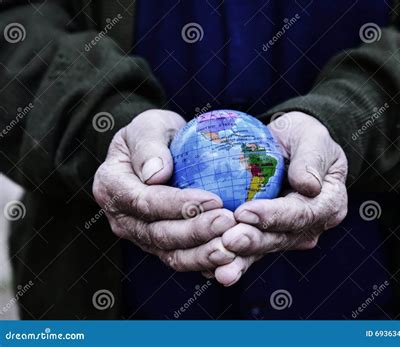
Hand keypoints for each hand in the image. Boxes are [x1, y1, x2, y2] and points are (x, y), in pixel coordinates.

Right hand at [93, 110, 236, 271]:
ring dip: (203, 254)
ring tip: (232, 248)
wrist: (157, 152)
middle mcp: (121, 218)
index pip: (145, 202)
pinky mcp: (159, 246)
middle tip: (229, 222)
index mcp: (112, 186)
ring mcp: (139, 236)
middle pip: (159, 233)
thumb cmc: (155, 134)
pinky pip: (182, 259)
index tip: (214, 199)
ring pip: (171, 254)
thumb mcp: (149, 125)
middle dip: (196, 232)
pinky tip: (230, 258)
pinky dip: (205, 261)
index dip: (179, 204)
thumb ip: (148, 144)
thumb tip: (155, 174)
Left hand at [211, 112, 347, 285]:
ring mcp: (287, 235)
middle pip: (280, 238)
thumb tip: (308, 185)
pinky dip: (230, 260)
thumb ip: (312, 158)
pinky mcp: (266, 237)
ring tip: (219, 269)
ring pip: (262, 250)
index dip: (273, 215)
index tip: (244, 211)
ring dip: (239, 260)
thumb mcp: (312, 137)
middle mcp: (309, 226)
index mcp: (327, 204)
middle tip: (227, 241)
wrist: (288, 147)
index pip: (301, 213)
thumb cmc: (301, 137)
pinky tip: (210, 269)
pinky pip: (248, 251)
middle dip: (252, 242)